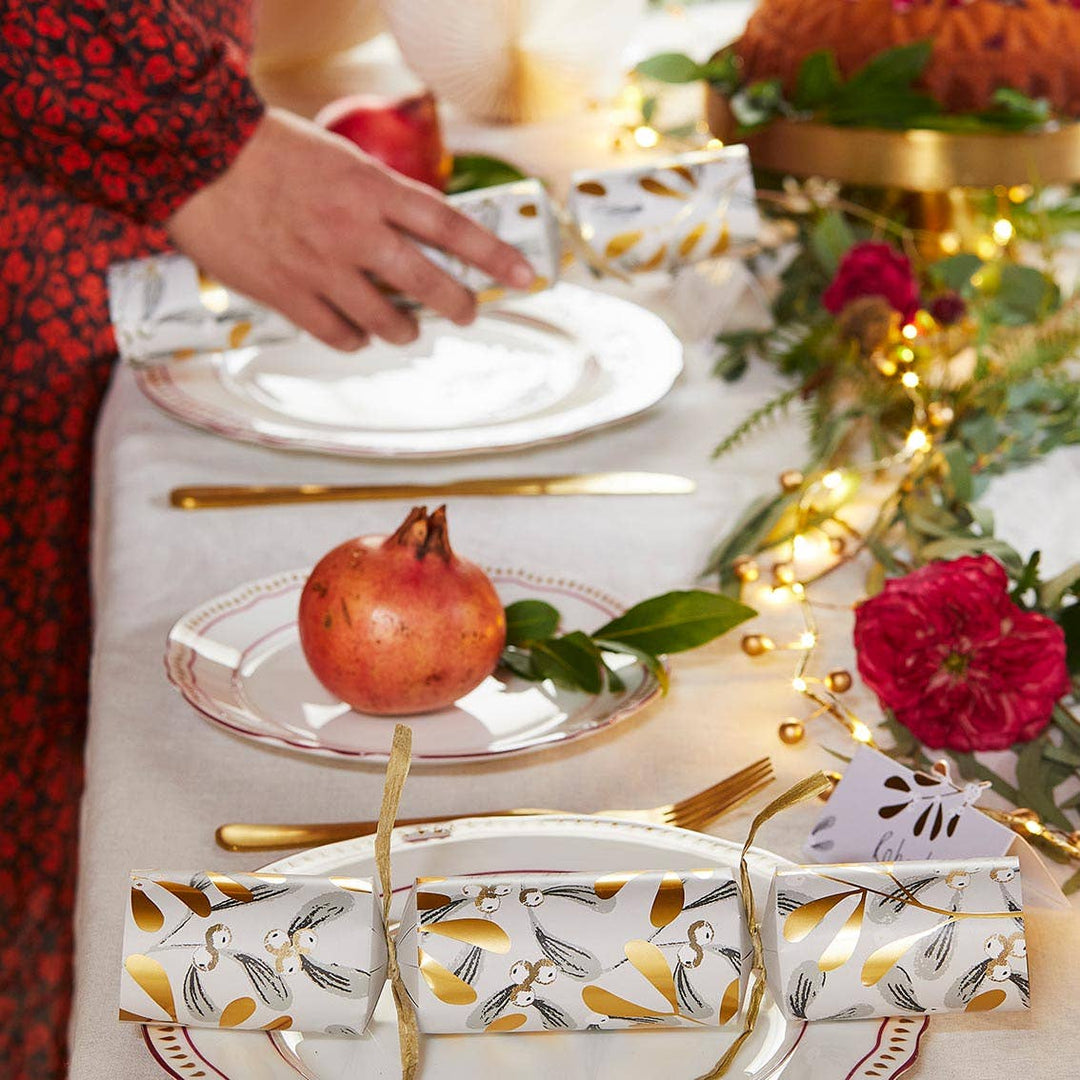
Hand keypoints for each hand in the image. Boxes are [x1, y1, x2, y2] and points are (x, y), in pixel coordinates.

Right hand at [166, 108, 534, 348]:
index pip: (450, 227)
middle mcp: (354, 230)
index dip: (493, 255)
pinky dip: (354, 339)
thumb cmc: (270, 152)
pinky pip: (339, 336)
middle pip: (428, 283)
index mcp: (372, 188)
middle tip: (465, 311)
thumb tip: (420, 233)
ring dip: (404, 329)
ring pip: (387, 322)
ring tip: (404, 327)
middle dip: (457, 304)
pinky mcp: (288, 294)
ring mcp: (322, 267)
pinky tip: (354, 332)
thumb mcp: (341, 158)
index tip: (524, 276)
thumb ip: (381, 196)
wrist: (196, 158)